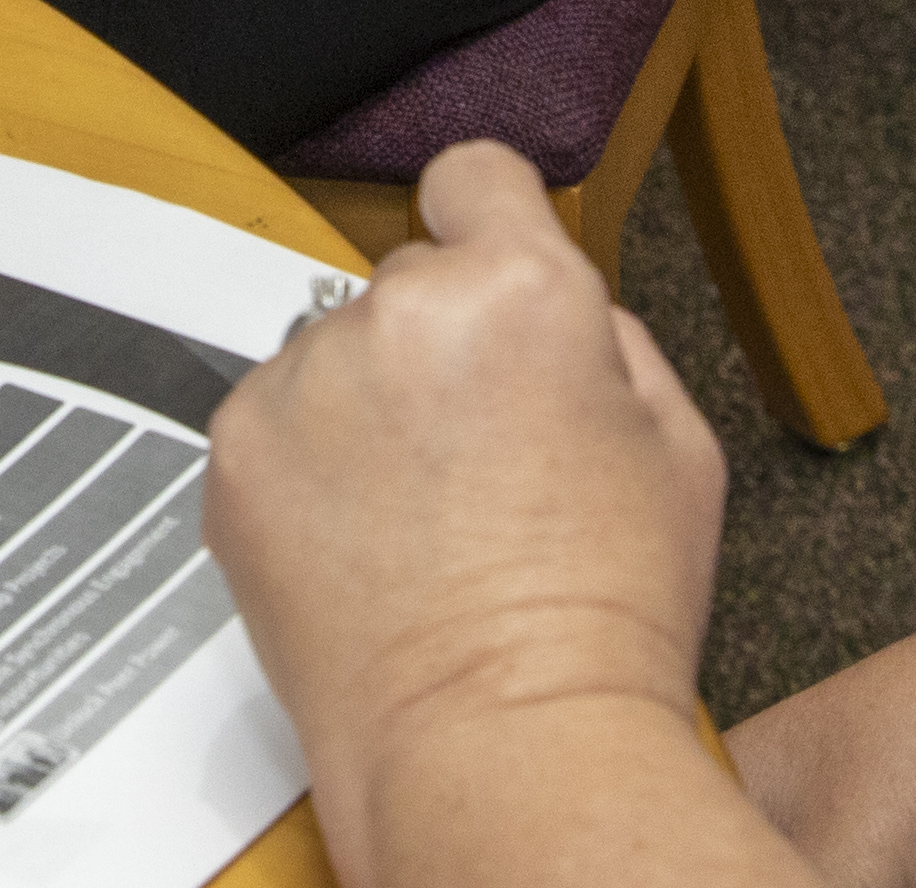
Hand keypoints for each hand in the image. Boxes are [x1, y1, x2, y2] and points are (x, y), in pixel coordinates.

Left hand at [206, 145, 740, 886]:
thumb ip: (609, 339)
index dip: (488, 220)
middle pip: (412, 287)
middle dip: (442, 349)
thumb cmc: (604, 617)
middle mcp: (400, 310)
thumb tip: (556, 305)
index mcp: (521, 289)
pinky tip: (364, 546)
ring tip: (422, 523)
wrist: (502, 741)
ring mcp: (306, 378)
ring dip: (368, 411)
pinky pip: (277, 424)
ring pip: (338, 358)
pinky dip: (309, 469)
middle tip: (482, 460)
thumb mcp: (679, 448)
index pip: (475, 175)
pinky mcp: (235, 449)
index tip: (484, 263)